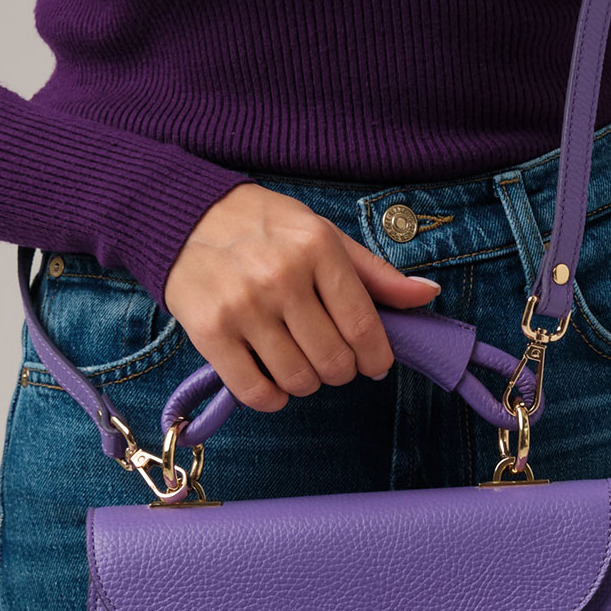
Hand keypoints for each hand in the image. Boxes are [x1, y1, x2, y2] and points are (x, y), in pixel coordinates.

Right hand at [162, 183, 441, 412]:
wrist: (183, 214)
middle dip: (341, 371)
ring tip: (298, 362)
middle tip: (331, 360)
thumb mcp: (322, 234)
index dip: (377, 357)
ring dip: (306, 383)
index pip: (363, 325)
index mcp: (317, 248)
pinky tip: (271, 378)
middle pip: (333, 362)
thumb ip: (374, 273)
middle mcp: (281, 277)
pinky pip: (254, 391)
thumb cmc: (262, 225)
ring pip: (298, 381)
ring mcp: (243, 306)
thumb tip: (427, 295)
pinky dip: (271, 397)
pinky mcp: (209, 331)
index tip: (375, 364)